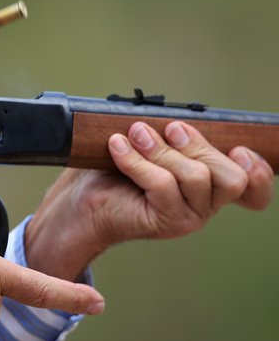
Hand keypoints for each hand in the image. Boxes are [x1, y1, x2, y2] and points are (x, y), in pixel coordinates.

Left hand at [26, 121, 273, 279]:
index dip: (260, 171)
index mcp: (209, 184)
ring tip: (135, 135)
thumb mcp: (148, 145)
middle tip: (169, 129)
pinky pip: (162, 185)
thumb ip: (171, 136)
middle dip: (199, 145)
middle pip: (232, 176)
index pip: (255, 188)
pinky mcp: (165, 221)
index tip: (240, 148)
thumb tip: (177, 118)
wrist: (80, 203)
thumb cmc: (113, 171)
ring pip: (197, 177)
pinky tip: (118, 147)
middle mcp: (205, 203)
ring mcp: (188, 215)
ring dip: (162, 150)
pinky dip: (138, 161)